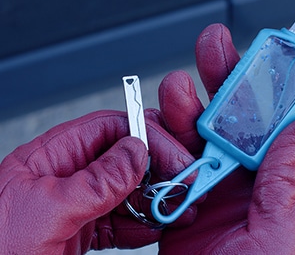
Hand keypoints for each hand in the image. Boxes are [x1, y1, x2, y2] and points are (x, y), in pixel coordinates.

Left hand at [0, 110, 194, 253]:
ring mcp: (78, 202)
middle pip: (124, 158)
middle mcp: (69, 174)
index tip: (174, 156)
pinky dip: (143, 224)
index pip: (110, 128)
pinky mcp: (83, 228)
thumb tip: (136, 150)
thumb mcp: (47, 212)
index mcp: (54, 155)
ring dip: (156, 198)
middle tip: (184, 184)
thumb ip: (95, 181)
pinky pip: (121, 219)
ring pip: (128, 189)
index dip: (146, 136)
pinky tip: (156, 227)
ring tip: (178, 209)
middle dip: (158, 169)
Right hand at [158, 24, 294, 253]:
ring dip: (179, 113)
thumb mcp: (284, 225)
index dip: (257, 80)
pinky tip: (154, 144)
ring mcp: (202, 187)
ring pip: (187, 134)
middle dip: (216, 79)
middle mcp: (236, 177)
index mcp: (268, 178)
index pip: (264, 118)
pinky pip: (159, 164)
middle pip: (224, 116)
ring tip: (175, 102)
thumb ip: (287, 169)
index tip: (250, 52)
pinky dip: (153, 149)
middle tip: (211, 50)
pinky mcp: (174, 202)